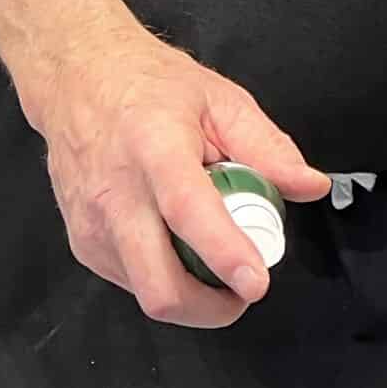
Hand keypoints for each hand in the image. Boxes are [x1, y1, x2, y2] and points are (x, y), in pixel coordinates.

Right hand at [19, 30, 330, 328]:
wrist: (77, 80)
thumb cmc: (150, 86)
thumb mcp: (221, 100)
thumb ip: (269, 147)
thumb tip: (310, 186)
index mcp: (155, 149)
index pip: (188, 212)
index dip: (224, 253)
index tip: (256, 282)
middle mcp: (117, 194)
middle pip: (159, 284)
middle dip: (210, 307)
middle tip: (244, 288)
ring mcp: (93, 226)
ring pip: (146, 294)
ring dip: (191, 296)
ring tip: (212, 257)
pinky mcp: (82, 245)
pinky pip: (131, 282)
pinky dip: (165, 278)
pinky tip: (177, 245)